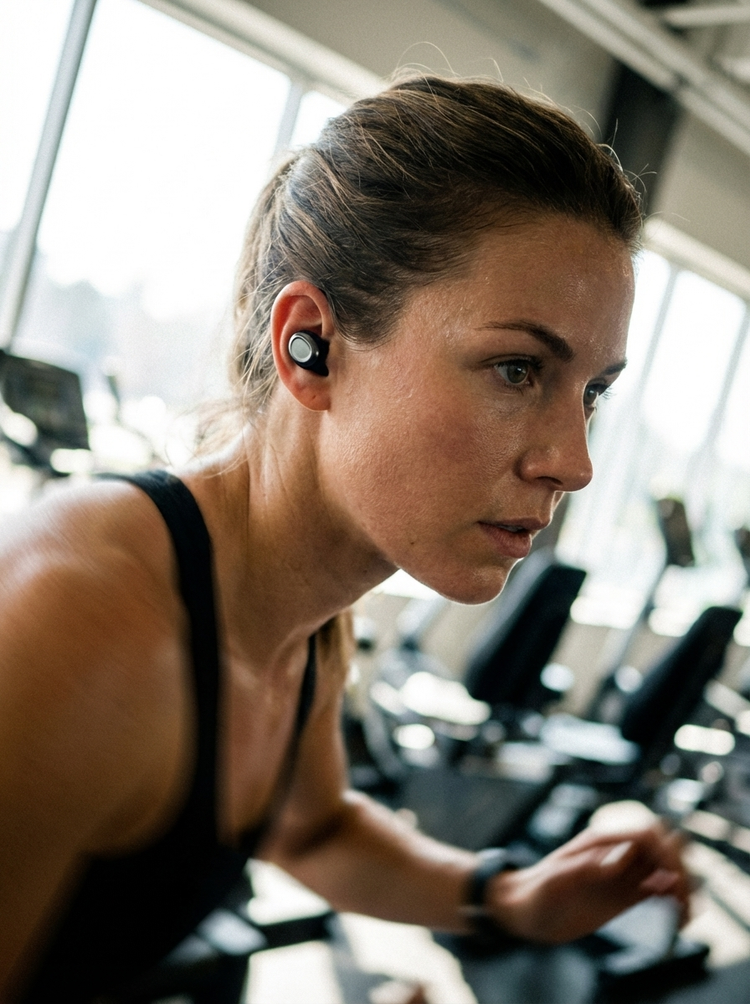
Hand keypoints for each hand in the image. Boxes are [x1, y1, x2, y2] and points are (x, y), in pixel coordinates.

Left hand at [486, 823, 688, 943]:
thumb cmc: (534, 894)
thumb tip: (619, 862)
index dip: (665, 851)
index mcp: (601, 843)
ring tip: (686, 915)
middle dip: (679, 868)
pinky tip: (679, 918)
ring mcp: (621, 875)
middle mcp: (615, 854)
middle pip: (662, 848)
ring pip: (663, 869)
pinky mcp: (623, 896)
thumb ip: (585, 869)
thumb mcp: (554, 882)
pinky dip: (672, 900)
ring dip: (681, 886)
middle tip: (683, 901)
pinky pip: (656, 890)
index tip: (670, 879)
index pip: (646, 834)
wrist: (523, 912)